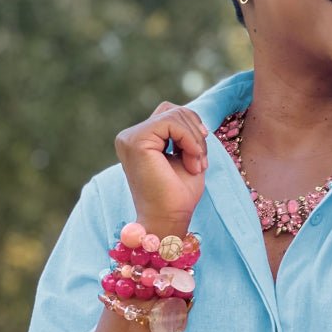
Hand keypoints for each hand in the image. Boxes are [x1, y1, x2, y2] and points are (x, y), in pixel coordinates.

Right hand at [115, 102, 207, 233]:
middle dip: (196, 133)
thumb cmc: (178, 195)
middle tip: (201, 162)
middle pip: (173, 110)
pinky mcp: (135, 141)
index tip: (201, 156)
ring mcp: (129, 138)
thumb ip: (185, 133)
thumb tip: (191, 114)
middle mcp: (130, 136)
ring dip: (195, 140)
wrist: (169, 220)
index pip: (171, 114)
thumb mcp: (186, 156)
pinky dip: (191, 140)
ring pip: (174, 114)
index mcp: (140, 140)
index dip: (193, 129)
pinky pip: (171, 123)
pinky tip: (193, 163)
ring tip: (196, 165)